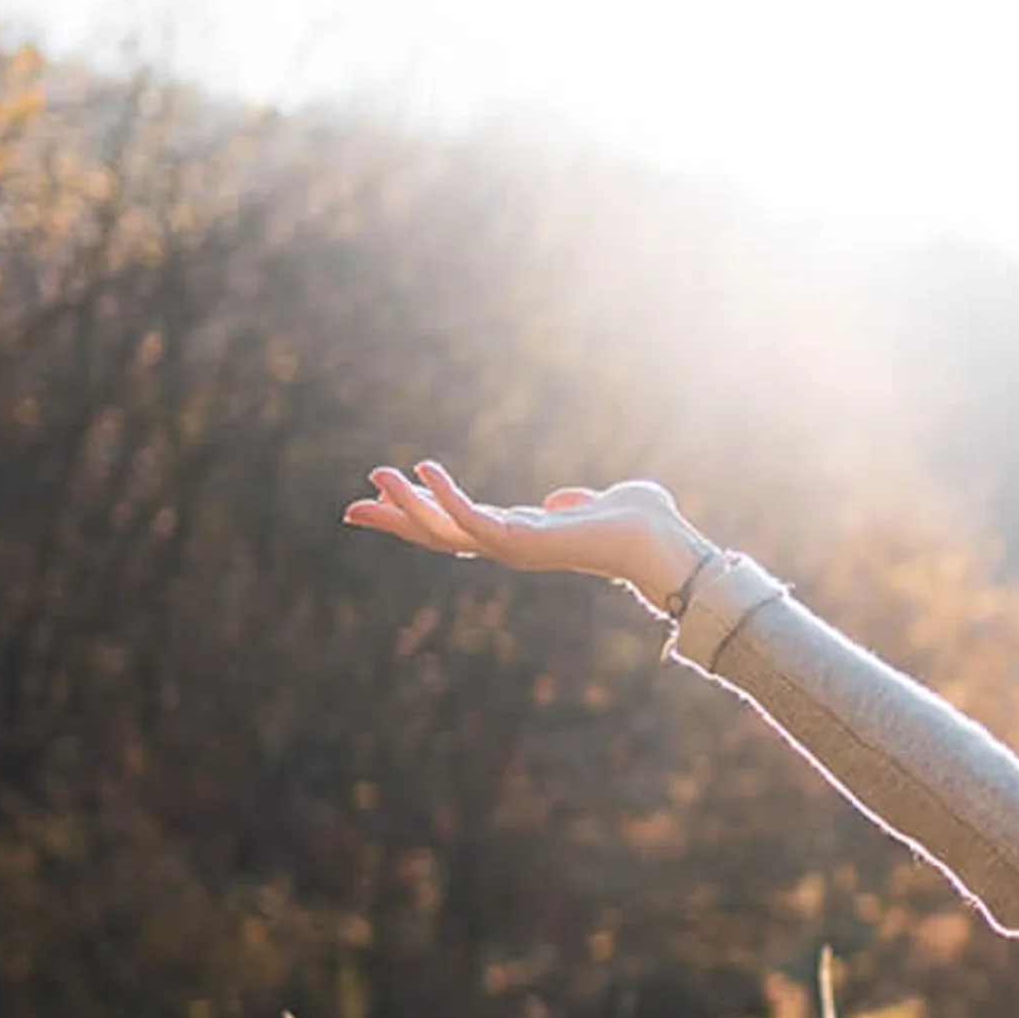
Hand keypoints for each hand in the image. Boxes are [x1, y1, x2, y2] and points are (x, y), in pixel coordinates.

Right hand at [342, 459, 710, 607]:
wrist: (667, 543)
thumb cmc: (645, 524)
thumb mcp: (601, 503)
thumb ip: (579, 502)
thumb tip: (566, 501)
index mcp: (524, 535)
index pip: (460, 527)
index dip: (424, 515)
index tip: (385, 501)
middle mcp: (513, 546)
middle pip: (440, 537)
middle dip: (397, 522)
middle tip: (351, 508)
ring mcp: (515, 548)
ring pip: (445, 531)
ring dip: (407, 506)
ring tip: (375, 475)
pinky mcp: (523, 541)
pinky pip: (472, 519)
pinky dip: (446, 496)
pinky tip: (422, 469)